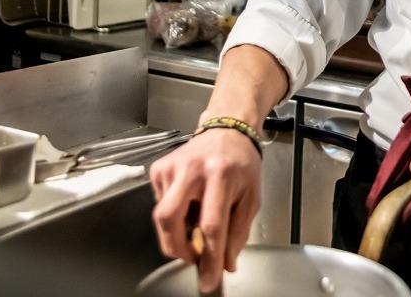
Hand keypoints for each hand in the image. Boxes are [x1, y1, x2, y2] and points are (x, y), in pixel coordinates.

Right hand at [149, 128, 260, 293]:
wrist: (227, 131)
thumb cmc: (241, 164)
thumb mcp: (251, 197)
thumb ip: (239, 233)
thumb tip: (225, 264)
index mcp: (221, 175)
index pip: (212, 225)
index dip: (208, 258)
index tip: (208, 279)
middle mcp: (193, 169)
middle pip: (170, 219)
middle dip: (177, 249)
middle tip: (191, 258)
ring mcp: (172, 167)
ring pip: (163, 216)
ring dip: (178, 231)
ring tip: (197, 221)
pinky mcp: (159, 168)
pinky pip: (160, 204)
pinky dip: (174, 214)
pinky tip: (189, 202)